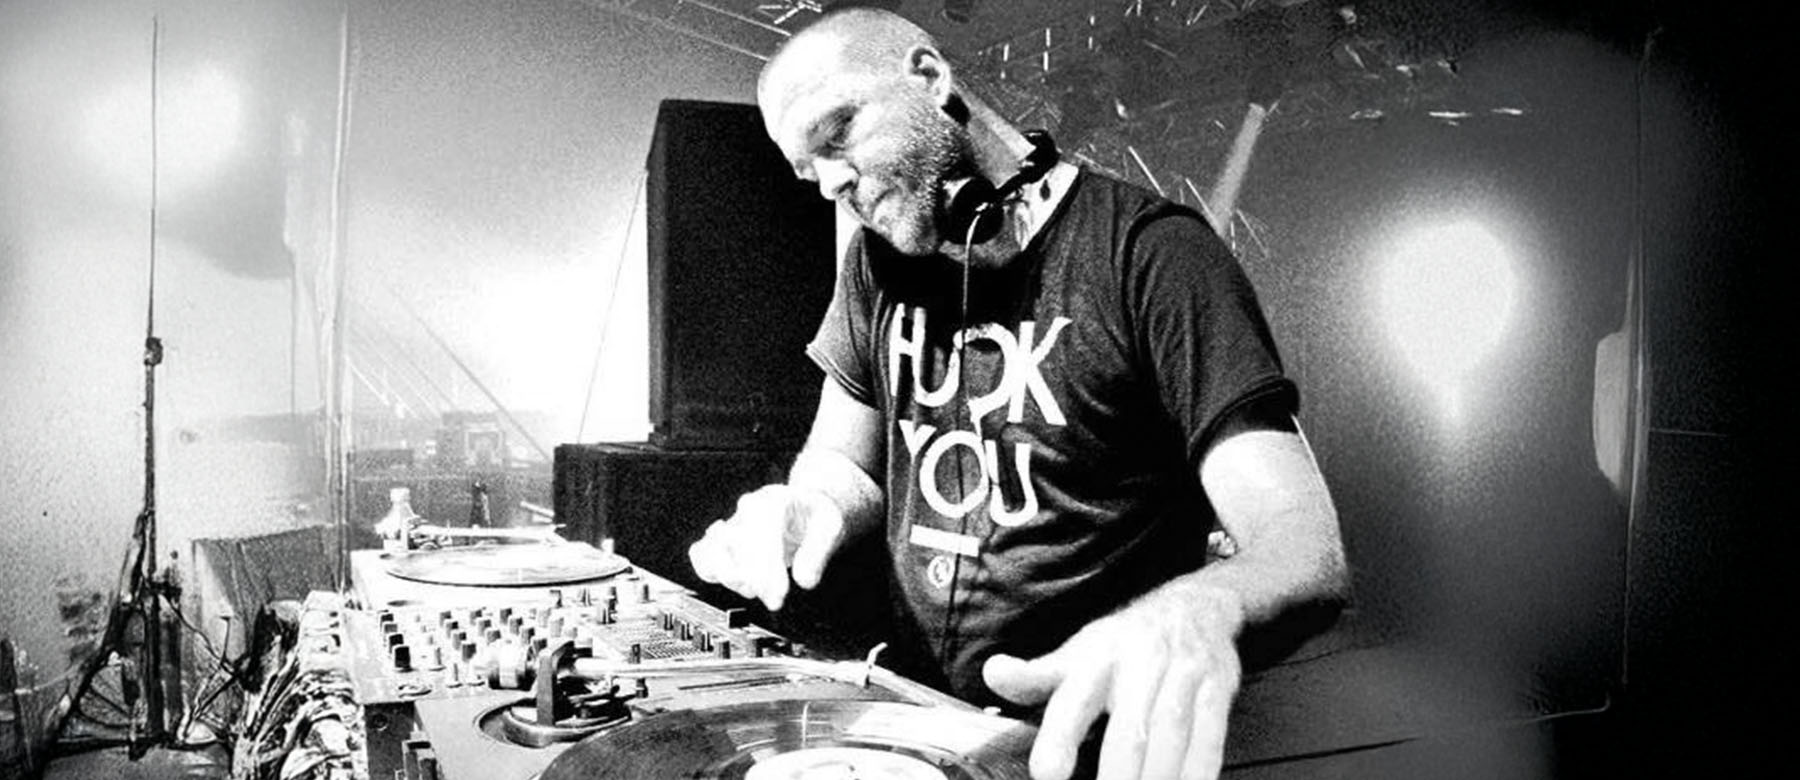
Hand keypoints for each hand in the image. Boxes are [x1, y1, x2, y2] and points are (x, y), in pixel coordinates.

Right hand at [686, 484, 845, 610]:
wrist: (804, 507)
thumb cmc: (815, 517)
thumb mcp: (832, 528)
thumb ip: (818, 554)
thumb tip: (804, 580)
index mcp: (774, 502)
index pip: (762, 536)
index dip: (768, 571)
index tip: (779, 595)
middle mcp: (748, 509)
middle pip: (737, 546)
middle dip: (756, 580)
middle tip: (775, 600)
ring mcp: (732, 523)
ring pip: (714, 551)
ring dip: (734, 578)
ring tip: (758, 589)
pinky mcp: (720, 539)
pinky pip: (701, 554)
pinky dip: (712, 572)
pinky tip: (738, 581)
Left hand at [982, 584, 1243, 779]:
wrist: (1195, 607)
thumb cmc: (1124, 642)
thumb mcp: (1077, 653)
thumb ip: (1035, 676)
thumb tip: (994, 675)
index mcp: (1096, 660)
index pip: (1073, 701)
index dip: (1060, 739)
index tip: (1048, 775)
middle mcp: (1140, 665)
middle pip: (1130, 731)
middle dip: (1117, 776)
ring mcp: (1182, 677)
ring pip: (1172, 737)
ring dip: (1158, 779)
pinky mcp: (1217, 690)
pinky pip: (1210, 739)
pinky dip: (1198, 772)